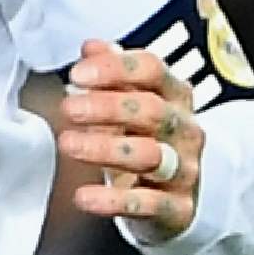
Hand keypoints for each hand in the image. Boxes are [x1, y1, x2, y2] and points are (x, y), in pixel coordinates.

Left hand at [55, 39, 205, 235]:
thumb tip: (91, 47)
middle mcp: (184, 130)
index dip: (116, 69)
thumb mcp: (135, 104)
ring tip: (69, 144)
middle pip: (151, 110)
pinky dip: (113, 200)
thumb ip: (114, 75)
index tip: (78, 73)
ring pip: (149, 155)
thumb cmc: (149, 141)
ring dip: (105, 148)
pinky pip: (147, 203)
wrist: (181, 196)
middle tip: (69, 108)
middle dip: (107, 107)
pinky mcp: (178, 207)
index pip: (153, 70)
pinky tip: (83, 196)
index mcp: (176, 96)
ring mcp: (185, 169)